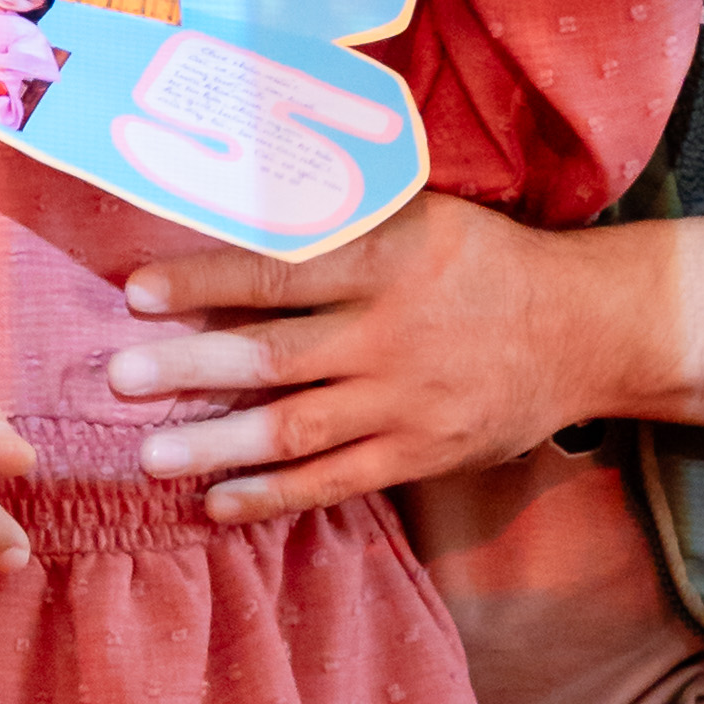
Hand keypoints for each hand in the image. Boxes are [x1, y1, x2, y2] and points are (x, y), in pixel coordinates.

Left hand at [109, 197, 703, 522]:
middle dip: (190, 371)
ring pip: (297, 430)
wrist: (585, 330)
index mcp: (389, 261)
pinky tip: (219, 502)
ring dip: (217, 446)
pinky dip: (274, 496)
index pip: (281, 271)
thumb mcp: (422, 215)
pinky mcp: (422, 454)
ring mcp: (406, 403)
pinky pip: (336, 481)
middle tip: (118, 379)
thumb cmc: (485, 261)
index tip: (136, 292)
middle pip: (275, 358)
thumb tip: (242, 201)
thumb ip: (341, 220)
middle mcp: (392, 334)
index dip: (205, 282)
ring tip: (150, 457)